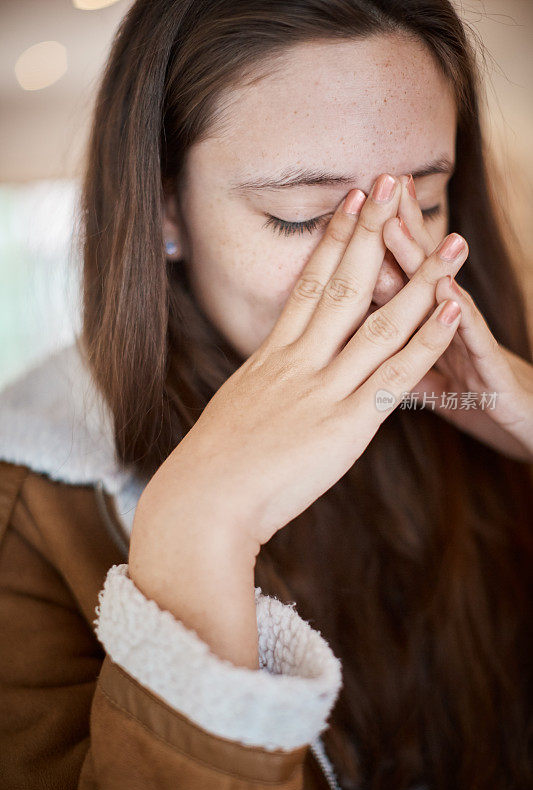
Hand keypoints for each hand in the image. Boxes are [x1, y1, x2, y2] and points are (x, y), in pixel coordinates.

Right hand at [129, 173, 467, 667]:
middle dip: (372, 232)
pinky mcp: (346, 423)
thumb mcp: (237, 412)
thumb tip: (273, 382)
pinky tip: (453, 310)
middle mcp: (298, 362)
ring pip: (378, 321)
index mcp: (270, 358)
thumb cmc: (211, 467)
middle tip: (394, 183)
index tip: (352, 202)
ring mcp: (324, 388)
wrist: (203, 502)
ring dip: (419, 279)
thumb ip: (265, 389)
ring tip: (450, 241)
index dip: (333, 240)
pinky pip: (396, 373)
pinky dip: (428, 339)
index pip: (307, 285)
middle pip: (342, 284)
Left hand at [383, 176, 532, 462]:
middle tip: (380, 186)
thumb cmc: (484, 403)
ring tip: (396, 224)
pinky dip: (458, 318)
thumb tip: (365, 355)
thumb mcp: (437, 384)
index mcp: (430, 332)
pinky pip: (473, 343)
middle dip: (399, 230)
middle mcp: (452, 329)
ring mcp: (473, 346)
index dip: (377, 246)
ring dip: (419, 260)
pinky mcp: (493, 375)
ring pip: (442, 298)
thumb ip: (403, 364)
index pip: (399, 282)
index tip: (354, 205)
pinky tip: (445, 288)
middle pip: (418, 274)